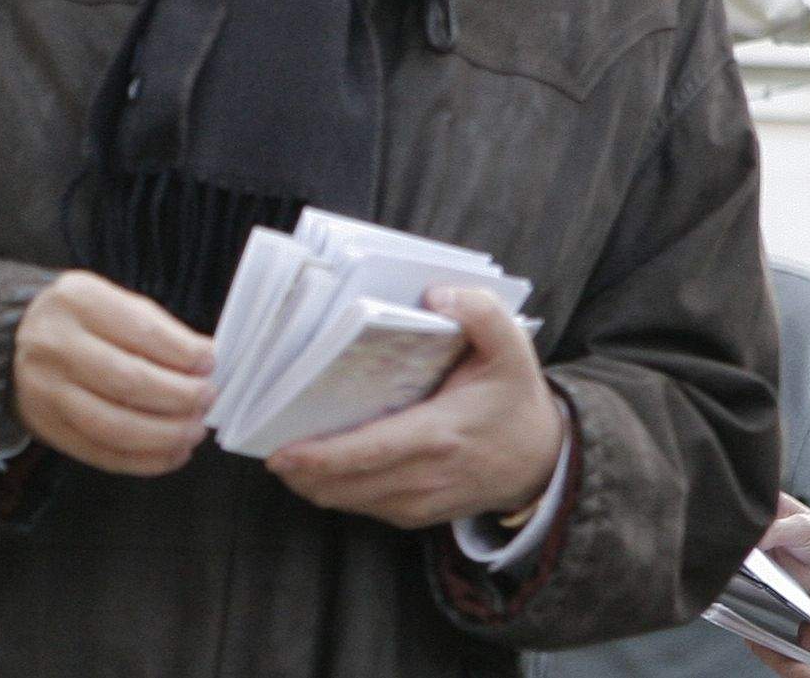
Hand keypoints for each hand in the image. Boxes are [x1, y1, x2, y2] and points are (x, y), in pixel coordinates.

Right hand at [11, 270, 215, 475]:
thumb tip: (204, 361)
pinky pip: (102, 454)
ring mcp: (47, 392)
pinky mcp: (49, 429)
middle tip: (206, 399)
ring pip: (115, 427)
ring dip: (166, 435)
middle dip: (180, 396)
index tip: (209, 363)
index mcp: (77, 302)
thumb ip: (157, 328)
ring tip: (194, 430)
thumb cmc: (80, 320)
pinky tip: (173, 453)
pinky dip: (145, 461)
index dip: (183, 354)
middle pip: (129, 382)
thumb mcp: (111, 300)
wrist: (15, 341)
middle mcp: (55, 346)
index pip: (141, 332)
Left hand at [267, 287, 562, 528]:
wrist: (544, 460)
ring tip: (281, 453)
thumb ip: (482, 313)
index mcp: (440, 435)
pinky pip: (364, 506)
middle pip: (345, 484)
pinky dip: (335, 489)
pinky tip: (315, 465)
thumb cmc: (517, 399)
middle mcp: (425, 477)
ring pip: (348, 501)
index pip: (367, 452)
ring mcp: (420, 502)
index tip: (280, 451)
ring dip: (311, 482)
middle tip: (264, 443)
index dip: (319, 456)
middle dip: (300, 470)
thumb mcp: (514, 348)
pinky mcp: (416, 514)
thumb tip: (438, 294)